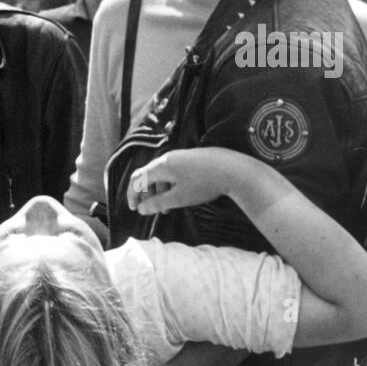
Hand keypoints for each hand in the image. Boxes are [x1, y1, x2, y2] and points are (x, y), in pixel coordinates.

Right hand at [126, 148, 241, 214]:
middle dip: (146, 194)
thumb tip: (142, 209)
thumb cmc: (204, 184)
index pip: (137, 179)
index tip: (134, 209)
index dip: (132, 194)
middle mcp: (168, 158)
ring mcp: (180, 156)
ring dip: (159, 191)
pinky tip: (180, 195)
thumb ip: (158, 203)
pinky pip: (172, 171)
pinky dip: (169, 184)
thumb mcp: (179, 198)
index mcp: (161, 166)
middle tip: (149, 209)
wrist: (234, 169)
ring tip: (167, 207)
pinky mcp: (191, 158)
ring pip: (161, 174)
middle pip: (148, 175)